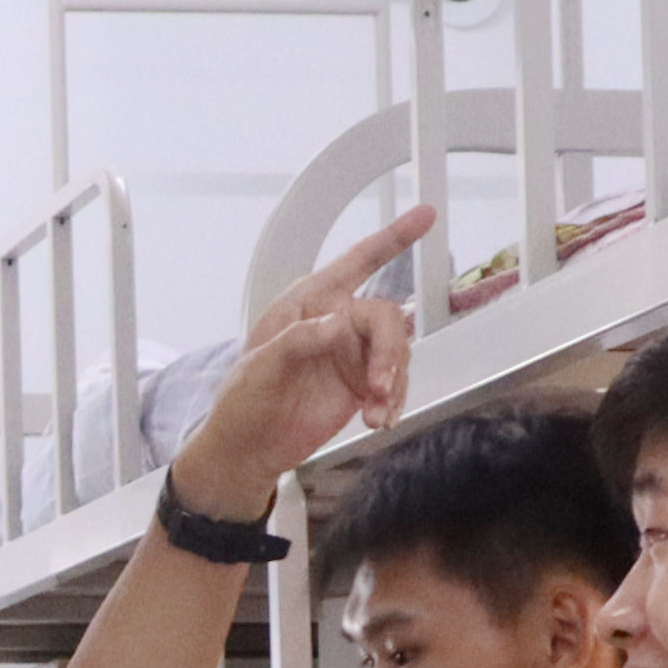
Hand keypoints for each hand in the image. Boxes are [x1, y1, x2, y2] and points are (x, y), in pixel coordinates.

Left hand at [171, 206, 431, 514]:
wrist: (249, 450)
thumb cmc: (242, 403)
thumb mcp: (259, 368)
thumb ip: (298, 341)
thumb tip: (338, 323)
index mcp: (308, 302)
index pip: (356, 261)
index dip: (392, 238)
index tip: (424, 216)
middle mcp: (335, 320)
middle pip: (386, 318)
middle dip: (390, 353)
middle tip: (380, 387)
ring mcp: (351, 353)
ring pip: (396, 351)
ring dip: (394, 383)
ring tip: (376, 413)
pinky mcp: (361, 383)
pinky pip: (395, 382)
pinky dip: (394, 402)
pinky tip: (379, 419)